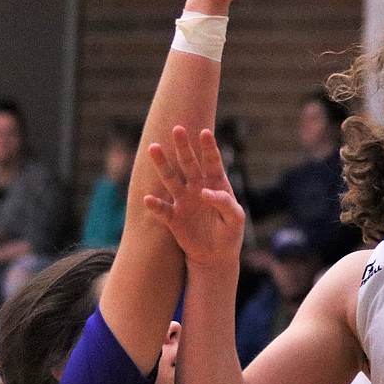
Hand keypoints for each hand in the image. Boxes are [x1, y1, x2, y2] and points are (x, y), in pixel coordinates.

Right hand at [144, 127, 245, 270]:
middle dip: (183, 147)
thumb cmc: (230, 232)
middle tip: (177, 129)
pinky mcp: (174, 218)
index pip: (212, 161)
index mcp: (216, 183)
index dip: (209, 147)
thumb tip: (204, 192)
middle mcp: (198, 187)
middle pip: (189, 163)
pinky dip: (155, 205)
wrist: (216, 255)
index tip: (205, 132)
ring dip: (162, 165)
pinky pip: (162, 210)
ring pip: (171, 179)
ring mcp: (184, 200)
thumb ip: (224, 203)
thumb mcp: (235, 219)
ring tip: (154, 148)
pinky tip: (148, 198)